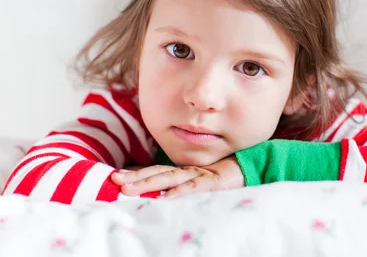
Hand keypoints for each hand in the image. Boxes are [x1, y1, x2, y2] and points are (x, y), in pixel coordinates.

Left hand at [111, 156, 244, 197]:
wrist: (252, 168)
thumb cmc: (227, 178)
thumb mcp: (203, 184)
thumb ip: (186, 187)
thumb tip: (164, 196)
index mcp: (184, 172)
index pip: (156, 172)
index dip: (137, 174)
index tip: (116, 177)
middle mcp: (187, 172)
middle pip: (157, 173)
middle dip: (135, 177)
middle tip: (115, 181)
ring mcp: (199, 175)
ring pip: (169, 178)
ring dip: (148, 182)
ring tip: (128, 188)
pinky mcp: (213, 182)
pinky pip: (193, 187)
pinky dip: (179, 191)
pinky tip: (166, 197)